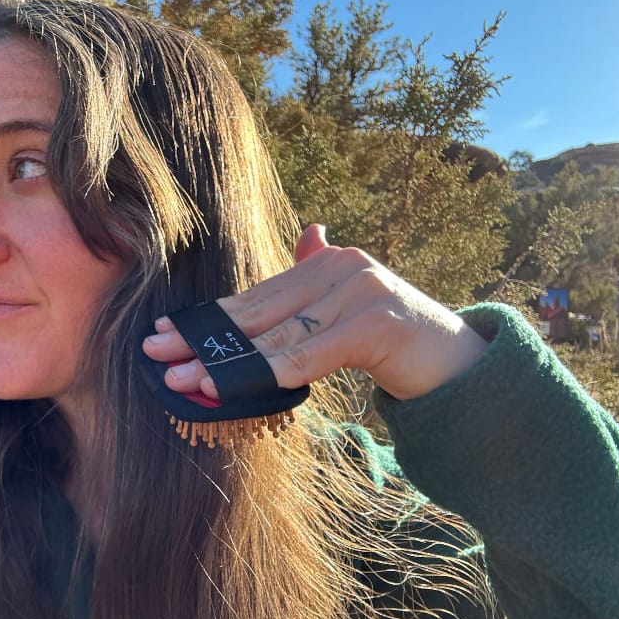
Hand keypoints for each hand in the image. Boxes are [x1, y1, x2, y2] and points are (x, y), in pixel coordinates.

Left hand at [141, 224, 486, 400]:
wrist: (462, 365)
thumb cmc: (398, 343)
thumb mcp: (351, 312)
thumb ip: (323, 282)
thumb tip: (309, 232)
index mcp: (328, 263)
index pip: (257, 296)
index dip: (210, 318)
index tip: (165, 334)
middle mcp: (343, 268)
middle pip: (260, 312)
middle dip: (205, 339)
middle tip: (156, 355)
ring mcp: (362, 291)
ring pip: (280, 336)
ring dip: (226, 363)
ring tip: (184, 379)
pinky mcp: (378, 323)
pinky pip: (313, 355)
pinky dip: (273, 372)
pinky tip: (234, 385)